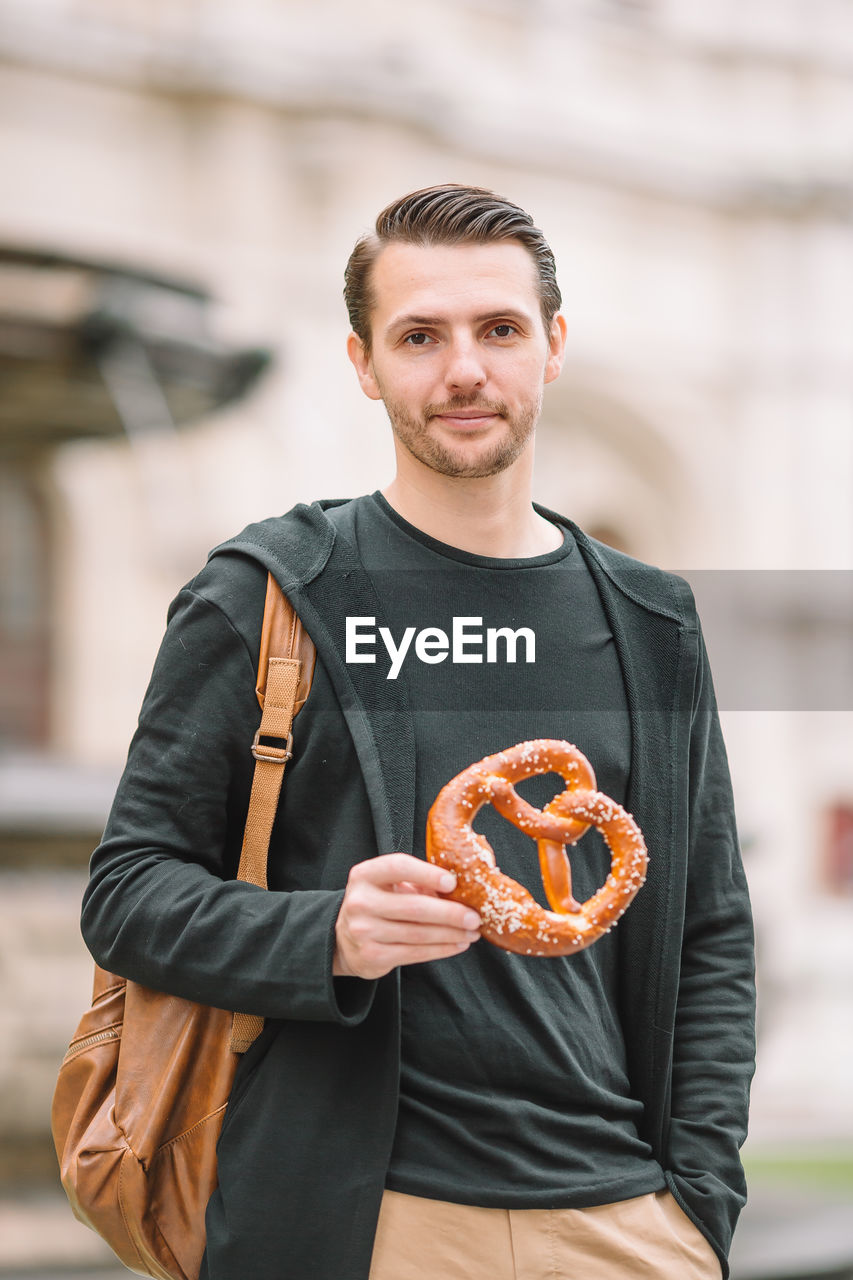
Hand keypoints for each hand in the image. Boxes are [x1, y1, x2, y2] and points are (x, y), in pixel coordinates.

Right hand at [333, 853, 480, 979]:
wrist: (344, 939)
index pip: (397, 867)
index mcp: (365, 875)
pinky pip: (415, 953)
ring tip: (472, 932)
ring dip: (451, 934)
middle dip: (450, 913)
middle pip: (414, 907)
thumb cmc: (377, 904)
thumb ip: (417, 881)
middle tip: (474, 916)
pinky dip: (441, 949)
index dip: (427, 873)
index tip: (452, 882)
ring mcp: (364, 931)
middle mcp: (361, 902)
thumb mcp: (387, 885)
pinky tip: (457, 945)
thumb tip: (461, 888)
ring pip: (418, 934)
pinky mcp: (372, 956)